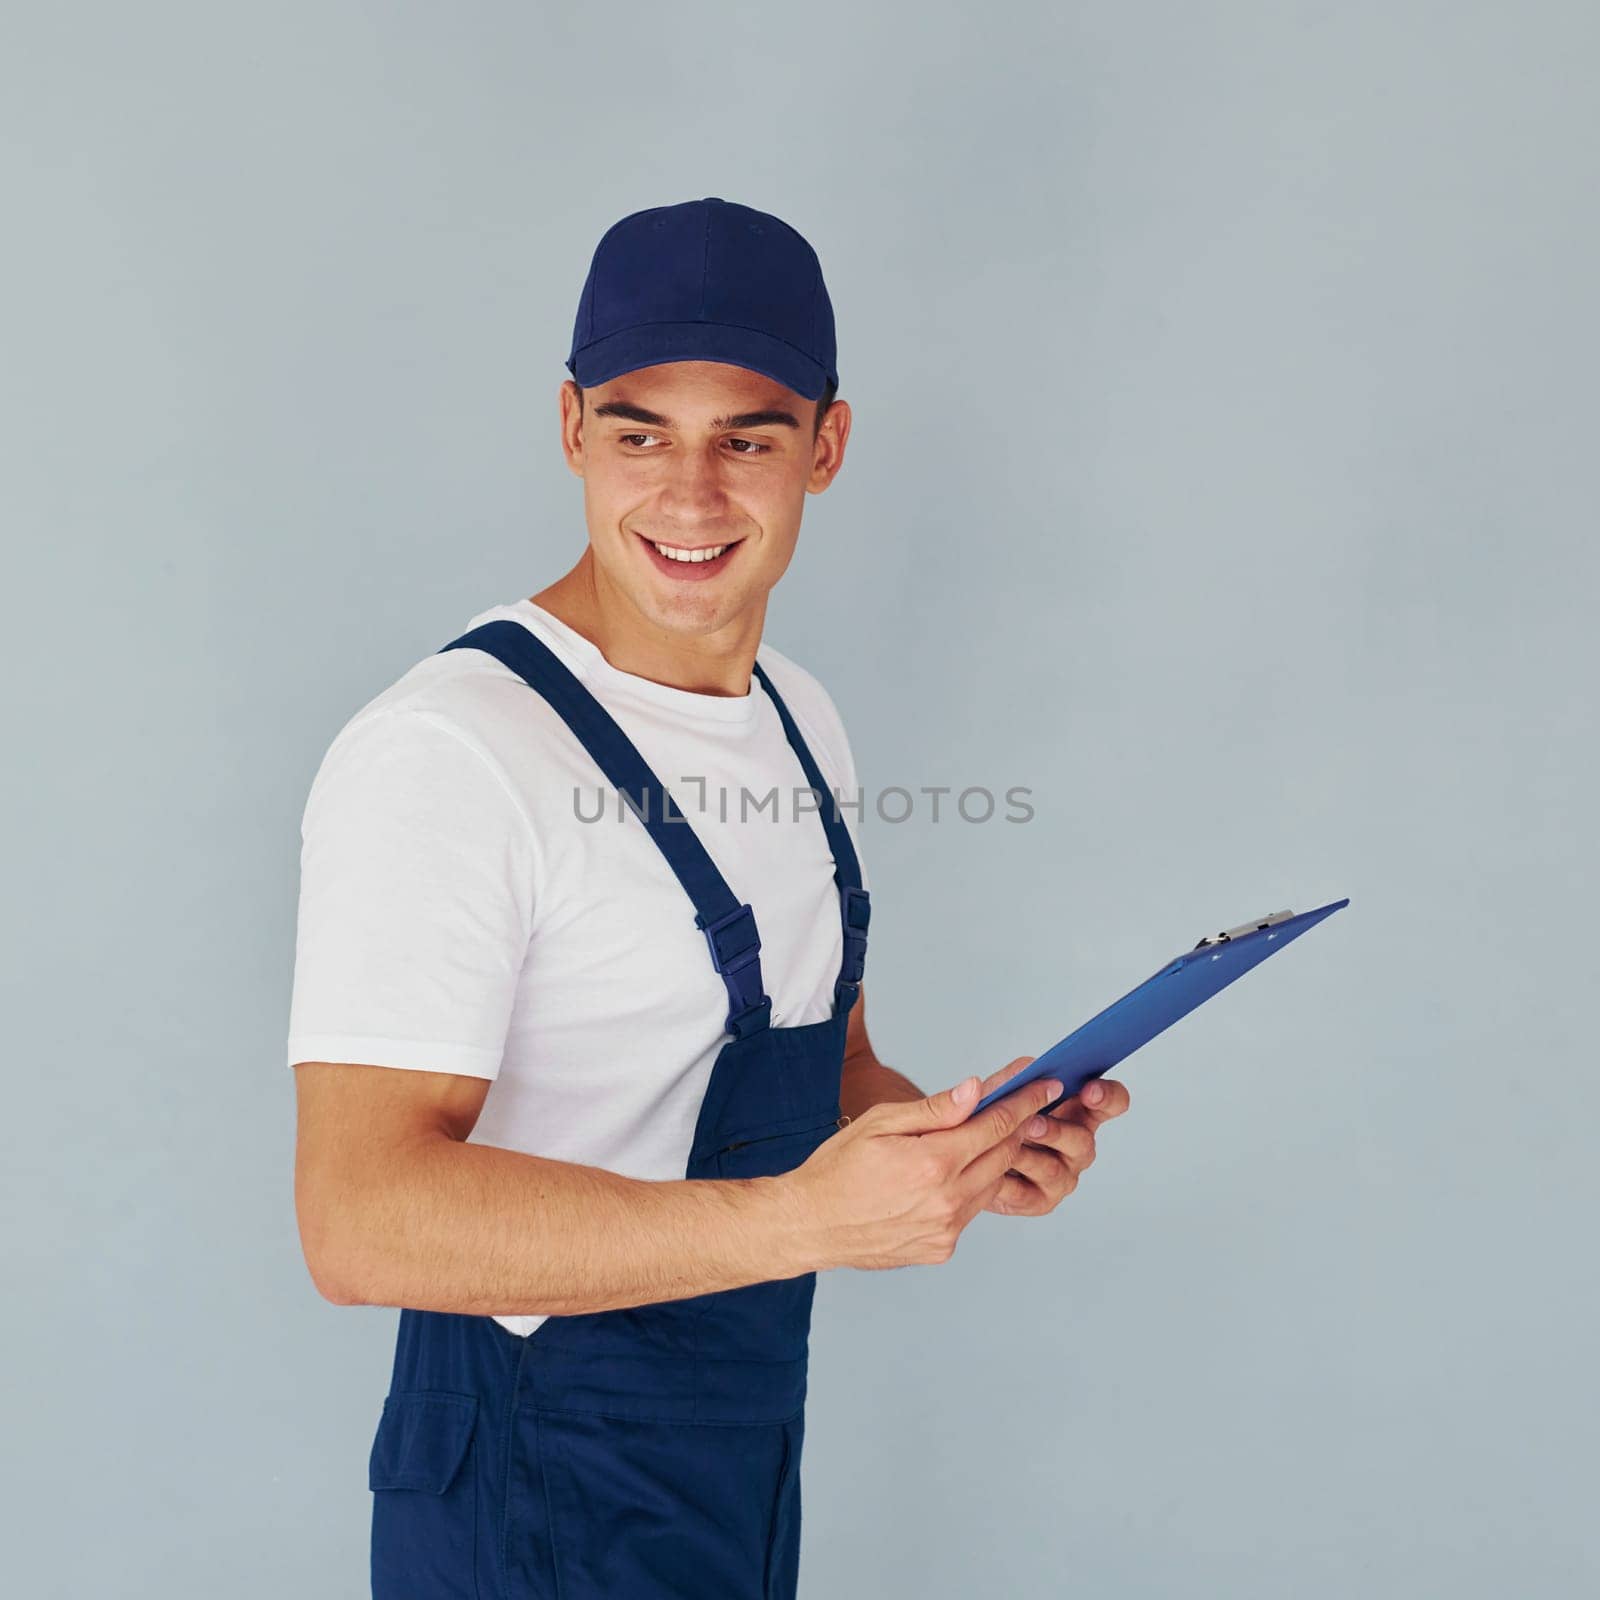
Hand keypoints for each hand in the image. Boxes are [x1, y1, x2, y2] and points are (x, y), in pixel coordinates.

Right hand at [781, 1067, 1066, 1271]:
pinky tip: (949, 1177)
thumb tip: (976, 1090)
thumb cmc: (838, 1168)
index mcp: (933, 1162)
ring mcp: (946, 1229)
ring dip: (993, 1160)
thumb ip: (935, 1110)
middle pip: (1002, 1155)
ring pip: (990, 1185)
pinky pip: (969, 1212)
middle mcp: (947, 1200)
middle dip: (1017, 1128)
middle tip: (1025, 1107)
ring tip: (982, 1139)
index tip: (1045, 1088)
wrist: (811, 1224)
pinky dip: (968, 1190)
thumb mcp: (880, 1123)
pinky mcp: (941, 1249)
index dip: (1024, 1103)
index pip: (996, 1126)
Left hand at [973, 1058, 1130, 1216]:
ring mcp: (1062, 1175)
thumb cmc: (990, 1121)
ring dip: (1028, 1156)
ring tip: (1004, 1146)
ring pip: (1054, 1170)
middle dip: (1057, 1131)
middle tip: (1032, 1123)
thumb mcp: (998, 1093)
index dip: (1107, 1096)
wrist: (964, 1160)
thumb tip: (1028, 1066)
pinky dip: (1006, 1181)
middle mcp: (1076, 1145)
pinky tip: (990, 1171)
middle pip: (1083, 1140)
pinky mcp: (1039, 1201)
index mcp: (1077, 1111)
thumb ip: (1013, 1079)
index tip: (1090, 1089)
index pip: (1111, 1102)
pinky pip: (1025, 1194)